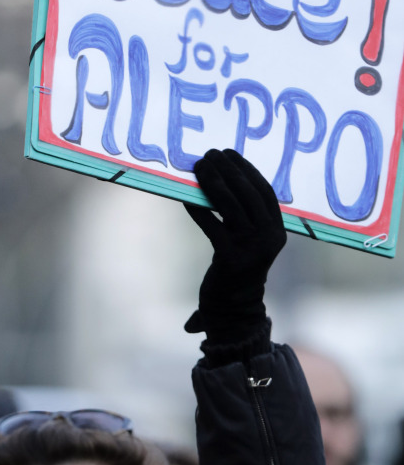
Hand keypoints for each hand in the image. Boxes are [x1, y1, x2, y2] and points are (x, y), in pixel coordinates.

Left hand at [184, 149, 285, 340]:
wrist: (234, 310)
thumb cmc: (237, 269)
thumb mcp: (248, 240)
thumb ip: (242, 215)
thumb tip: (220, 178)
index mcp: (277, 230)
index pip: (263, 191)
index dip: (246, 169)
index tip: (228, 154)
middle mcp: (269, 238)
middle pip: (247, 194)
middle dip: (227, 170)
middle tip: (210, 155)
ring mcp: (251, 249)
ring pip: (230, 206)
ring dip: (213, 182)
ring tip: (199, 167)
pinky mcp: (231, 259)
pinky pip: (212, 227)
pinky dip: (199, 209)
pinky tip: (187, 197)